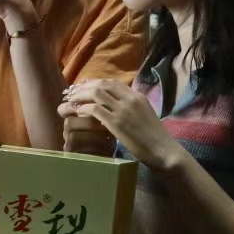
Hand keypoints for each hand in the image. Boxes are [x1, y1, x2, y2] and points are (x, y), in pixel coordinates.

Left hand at [58, 80, 182, 170]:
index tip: (81, 87)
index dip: (94, 83)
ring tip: (69, 102)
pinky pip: (95, 109)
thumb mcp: (144, 116)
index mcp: (137, 96)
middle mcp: (130, 99)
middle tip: (70, 93)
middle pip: (101, 84)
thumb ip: (131, 109)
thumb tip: (114, 108)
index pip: (112, 82)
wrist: (164, 151)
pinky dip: (83, 108)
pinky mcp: (117, 123)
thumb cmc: (155, 138)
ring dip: (79, 96)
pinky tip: (77, 112)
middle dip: (82, 87)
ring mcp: (123, 110)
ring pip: (95, 94)